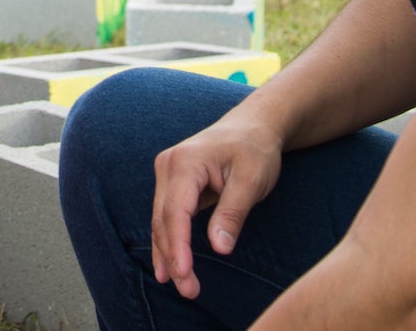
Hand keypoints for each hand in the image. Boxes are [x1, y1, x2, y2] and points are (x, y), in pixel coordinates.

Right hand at [149, 112, 285, 300]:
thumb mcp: (251, 181)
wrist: (253, 125)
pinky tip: (169, 266)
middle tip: (189, 291)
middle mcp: (168, 166)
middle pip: (163, 220)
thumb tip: (220, 248)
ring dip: (169, 254)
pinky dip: (169, 241)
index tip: (185, 274)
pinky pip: (166, 216)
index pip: (175, 212)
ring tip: (182, 286)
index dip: (178, 246)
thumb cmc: (255, 150)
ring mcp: (167, 173)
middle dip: (173, 257)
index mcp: (185, 163)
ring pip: (160, 221)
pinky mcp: (173, 182)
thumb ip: (233, 213)